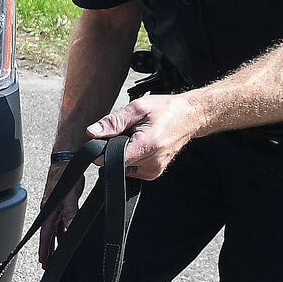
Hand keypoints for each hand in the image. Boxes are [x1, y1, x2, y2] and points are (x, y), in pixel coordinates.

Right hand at [37, 164, 83, 267]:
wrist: (66, 160)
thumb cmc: (66, 174)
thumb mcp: (71, 194)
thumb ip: (71, 210)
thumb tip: (70, 225)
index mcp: (49, 210)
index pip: (46, 234)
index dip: (45, 249)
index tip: (44, 261)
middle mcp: (50, 211)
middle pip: (48, 235)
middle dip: (47, 250)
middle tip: (47, 264)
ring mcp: (55, 208)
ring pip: (54, 230)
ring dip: (55, 242)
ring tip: (56, 255)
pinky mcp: (61, 204)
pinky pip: (59, 223)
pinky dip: (61, 232)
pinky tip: (66, 237)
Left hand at [87, 91, 205, 179]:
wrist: (190, 116)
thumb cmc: (167, 110)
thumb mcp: (138, 108)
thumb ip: (114, 122)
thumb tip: (93, 132)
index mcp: (148, 146)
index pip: (113, 160)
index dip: (102, 151)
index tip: (104, 140)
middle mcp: (152, 162)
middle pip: (117, 163)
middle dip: (115, 148)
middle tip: (128, 133)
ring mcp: (154, 170)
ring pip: (123, 167)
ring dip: (124, 153)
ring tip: (137, 137)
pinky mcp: (154, 173)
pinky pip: (132, 169)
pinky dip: (132, 158)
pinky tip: (141, 146)